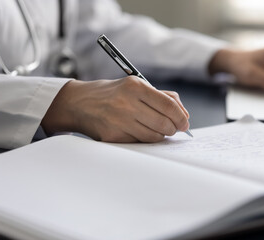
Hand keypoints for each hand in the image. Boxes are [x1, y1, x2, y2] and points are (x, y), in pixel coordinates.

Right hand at [41, 76, 189, 142]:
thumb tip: (184, 114)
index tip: (184, 123)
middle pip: (164, 123)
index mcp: (135, 86)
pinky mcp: (113, 136)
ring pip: (154, 136)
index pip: (168, 105)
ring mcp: (119, 121)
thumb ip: (162, 97)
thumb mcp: (135, 85)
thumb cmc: (112, 94)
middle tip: (173, 129)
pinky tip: (140, 131)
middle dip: (173, 129)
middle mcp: (127, 103)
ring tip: (157, 129)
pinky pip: (139, 142)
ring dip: (160, 135)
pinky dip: (145, 139)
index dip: (181, 117)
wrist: (79, 103)